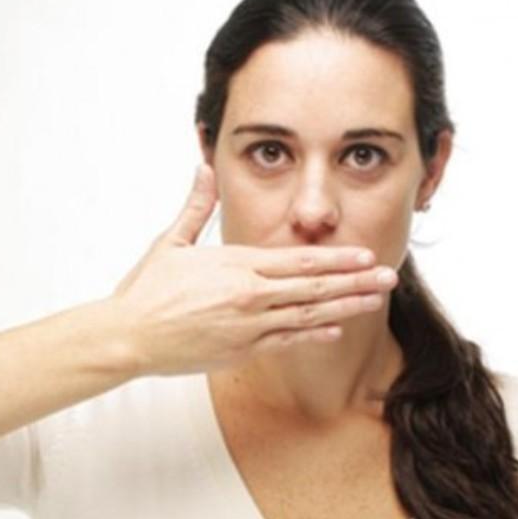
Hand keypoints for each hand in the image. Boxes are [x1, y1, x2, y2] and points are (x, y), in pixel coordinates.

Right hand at [110, 164, 398, 375]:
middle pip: (314, 287)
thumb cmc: (146, 291)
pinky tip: (338, 329)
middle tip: (389, 277)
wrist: (128, 336)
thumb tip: (203, 168)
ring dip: (346, 307)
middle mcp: (249, 294)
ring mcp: (248, 325)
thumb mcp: (172, 242)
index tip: (364, 254)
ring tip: (375, 301)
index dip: (336, 258)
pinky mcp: (241, 350)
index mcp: (236, 264)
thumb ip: (196, 206)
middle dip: (355, 281)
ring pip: (308, 316)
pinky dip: (314, 335)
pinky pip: (287, 342)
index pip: (299, 260)